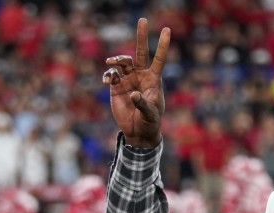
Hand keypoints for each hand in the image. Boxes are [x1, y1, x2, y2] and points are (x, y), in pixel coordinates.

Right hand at [103, 18, 168, 148]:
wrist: (137, 131)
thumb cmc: (149, 122)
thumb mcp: (150, 114)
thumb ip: (143, 103)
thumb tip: (133, 94)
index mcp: (153, 79)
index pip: (159, 59)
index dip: (163, 45)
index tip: (167, 29)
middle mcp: (140, 75)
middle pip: (141, 52)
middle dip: (141, 36)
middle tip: (143, 20)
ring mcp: (128, 80)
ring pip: (123, 62)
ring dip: (117, 60)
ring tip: (111, 62)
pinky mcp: (116, 87)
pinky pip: (111, 76)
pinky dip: (108, 75)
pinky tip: (107, 79)